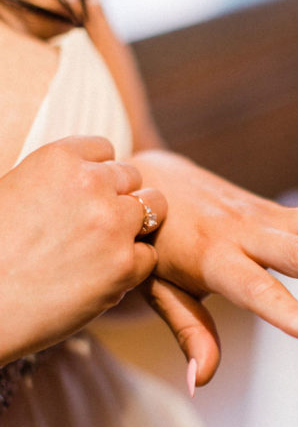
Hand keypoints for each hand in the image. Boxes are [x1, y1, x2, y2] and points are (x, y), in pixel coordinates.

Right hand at [0, 136, 166, 364]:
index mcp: (59, 159)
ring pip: (154, 209)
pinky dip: (133, 267)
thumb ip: (51, 180)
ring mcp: (112, 224)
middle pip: (133, 177)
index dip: (98, 173)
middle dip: (119, 198)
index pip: (105, 150)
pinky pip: (150, 256)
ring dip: (137, 226)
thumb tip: (78, 181)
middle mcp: (91, 184)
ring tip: (108, 247)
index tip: (86, 195)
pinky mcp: (124, 266)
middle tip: (95, 227)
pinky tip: (104, 276)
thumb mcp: (12, 190)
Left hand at [131, 149, 297, 383]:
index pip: (257, 290)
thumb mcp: (157, 289)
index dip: (293, 313)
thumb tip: (201, 385)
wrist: (148, 180)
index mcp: (212, 257)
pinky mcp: (280, 211)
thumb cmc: (149, 245)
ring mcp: (266, 215)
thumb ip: (189, 333)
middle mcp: (245, 231)